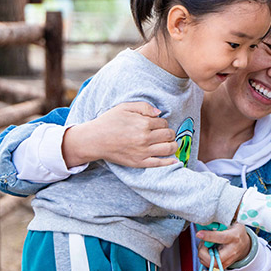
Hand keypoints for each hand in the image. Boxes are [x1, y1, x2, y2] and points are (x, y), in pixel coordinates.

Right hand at [63, 101, 177, 167]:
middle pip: (169, 135)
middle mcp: (145, 138)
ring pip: (169, 148)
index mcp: (143, 123)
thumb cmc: (108, 122)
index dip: (162, 123)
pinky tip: (175, 160)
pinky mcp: (139, 162)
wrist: (94, 140)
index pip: (164, 123)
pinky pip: (159, 163)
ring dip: (172, 145)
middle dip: (169, 133)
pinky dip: (170, 161)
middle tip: (163, 134)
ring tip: (169, 143)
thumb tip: (160, 113)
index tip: (157, 125)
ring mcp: (143, 152)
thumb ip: (144, 107)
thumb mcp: (124, 107)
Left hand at [196, 223, 251, 268]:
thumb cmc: (237, 234)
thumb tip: (206, 227)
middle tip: (203, 243)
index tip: (199, 234)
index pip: (221, 238)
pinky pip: (210, 265)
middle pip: (213, 259)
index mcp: (234, 237)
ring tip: (205, 246)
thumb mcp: (232, 225)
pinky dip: (205, 259)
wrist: (245, 245)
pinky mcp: (224, 266)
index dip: (208, 236)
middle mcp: (232, 251)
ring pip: (209, 263)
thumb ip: (220, 226)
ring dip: (202, 255)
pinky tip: (208, 252)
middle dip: (202, 252)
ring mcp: (228, 261)